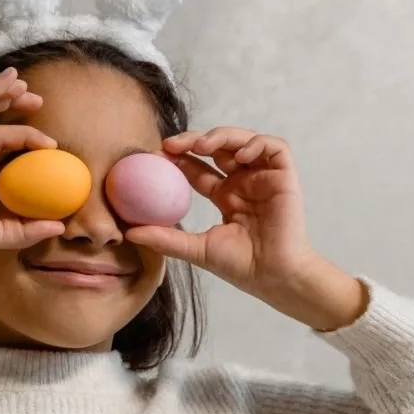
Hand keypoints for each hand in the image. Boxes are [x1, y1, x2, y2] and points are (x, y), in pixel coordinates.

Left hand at [125, 127, 366, 329]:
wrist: (274, 277)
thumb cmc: (241, 267)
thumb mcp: (196, 249)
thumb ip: (165, 238)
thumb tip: (129, 233)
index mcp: (226, 196)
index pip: (198, 169)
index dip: (179, 158)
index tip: (157, 156)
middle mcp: (244, 182)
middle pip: (217, 148)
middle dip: (193, 140)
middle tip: (171, 144)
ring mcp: (264, 177)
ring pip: (242, 140)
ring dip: (221, 136)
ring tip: (201, 145)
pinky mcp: (284, 176)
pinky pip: (274, 147)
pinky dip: (256, 143)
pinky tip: (239, 156)